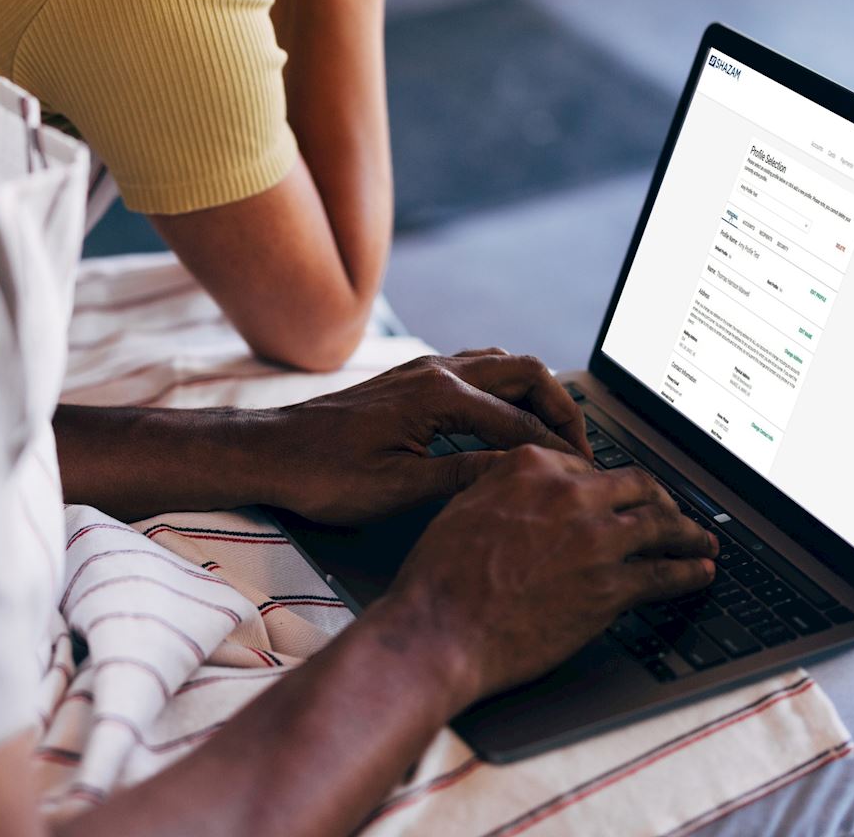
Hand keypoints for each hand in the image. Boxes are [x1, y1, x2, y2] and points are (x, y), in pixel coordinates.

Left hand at [265, 350, 588, 524]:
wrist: (270, 452)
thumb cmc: (324, 475)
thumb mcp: (398, 489)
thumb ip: (464, 476)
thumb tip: (520, 475)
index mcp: (439, 396)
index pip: (521, 420)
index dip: (558, 451)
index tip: (582, 478)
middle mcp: (438, 370)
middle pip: (527, 373)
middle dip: (562, 408)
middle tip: (582, 449)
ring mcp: (426, 368)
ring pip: (505, 363)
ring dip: (538, 393)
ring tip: (556, 433)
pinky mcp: (415, 376)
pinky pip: (480, 367)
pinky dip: (509, 388)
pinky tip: (511, 418)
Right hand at [382, 446, 717, 706]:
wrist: (439, 630)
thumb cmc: (440, 576)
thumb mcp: (466, 504)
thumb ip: (508, 487)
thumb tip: (532, 490)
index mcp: (532, 466)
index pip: (590, 465)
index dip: (611, 485)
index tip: (622, 496)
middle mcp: (571, 493)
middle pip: (637, 485)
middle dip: (662, 499)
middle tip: (674, 512)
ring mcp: (596, 538)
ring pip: (660, 524)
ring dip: (688, 533)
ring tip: (702, 540)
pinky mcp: (611, 586)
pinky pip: (664, 574)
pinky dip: (689, 572)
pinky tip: (699, 573)